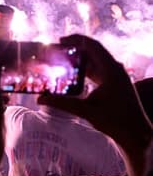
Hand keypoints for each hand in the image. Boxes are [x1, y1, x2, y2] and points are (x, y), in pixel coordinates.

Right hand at [38, 35, 152, 152]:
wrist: (136, 135)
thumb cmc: (115, 122)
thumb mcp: (86, 111)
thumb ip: (62, 103)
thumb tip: (40, 99)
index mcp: (111, 70)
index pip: (93, 46)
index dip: (76, 40)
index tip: (59, 41)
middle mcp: (115, 70)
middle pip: (94, 51)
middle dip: (76, 48)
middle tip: (58, 50)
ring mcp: (117, 77)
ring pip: (96, 61)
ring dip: (81, 59)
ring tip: (62, 61)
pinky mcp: (116, 84)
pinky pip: (99, 70)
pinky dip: (86, 69)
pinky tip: (74, 75)